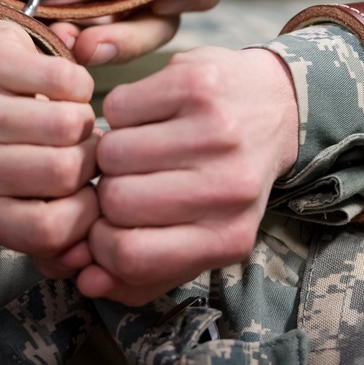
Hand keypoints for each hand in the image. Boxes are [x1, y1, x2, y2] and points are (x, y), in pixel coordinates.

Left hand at [0, 20, 99, 278]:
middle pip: (63, 173)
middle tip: (82, 149)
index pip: (48, 230)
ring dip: (86, 121)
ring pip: (69, 124)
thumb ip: (60, 243)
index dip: (87, 212)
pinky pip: (66, 79)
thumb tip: (84, 260)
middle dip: (90, 160)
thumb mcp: (29, 203)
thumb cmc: (15, 151)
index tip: (88, 192)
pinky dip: (80, 85)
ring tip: (70, 122)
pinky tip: (62, 91)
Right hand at [76, 46, 298, 304]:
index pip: (131, 254)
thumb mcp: (201, 234)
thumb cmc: (225, 177)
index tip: (105, 226)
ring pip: (112, 152)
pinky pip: (117, 107)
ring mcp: (216, 131)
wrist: (276, 106)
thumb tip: (87, 280)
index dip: (100, 243)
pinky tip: (148, 117)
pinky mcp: (198, 84)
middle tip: (128, 180)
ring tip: (139, 149)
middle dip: (108, 190)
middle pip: (116, 200)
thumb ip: (144, 272)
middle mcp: (229, 185)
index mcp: (229, 236)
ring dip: (113, 151)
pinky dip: (121, 113)